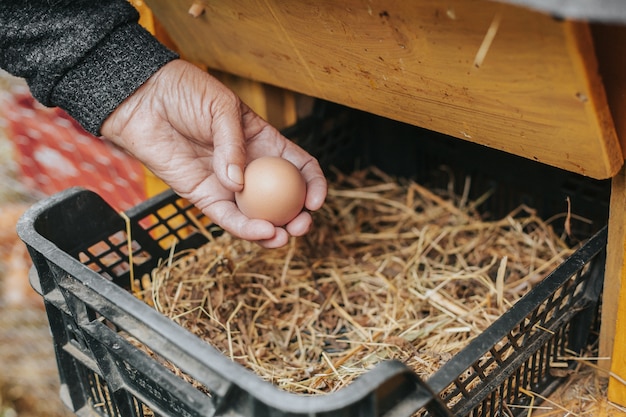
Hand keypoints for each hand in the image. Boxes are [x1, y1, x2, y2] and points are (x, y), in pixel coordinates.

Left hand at [101, 59, 326, 247]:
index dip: (313, 185)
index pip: (298, 168)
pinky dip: (245, 229)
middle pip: (283, 199)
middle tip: (300, 226)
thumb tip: (239, 185)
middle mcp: (251, 168)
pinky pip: (227, 219)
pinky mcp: (203, 196)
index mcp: (265, 142)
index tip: (316, 201)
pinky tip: (261, 233)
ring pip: (257, 216)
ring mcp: (228, 185)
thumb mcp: (221, 108)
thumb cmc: (185, 92)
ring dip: (274, 231)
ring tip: (283, 237)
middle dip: (297, 217)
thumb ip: (234, 145)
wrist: (144, 99)